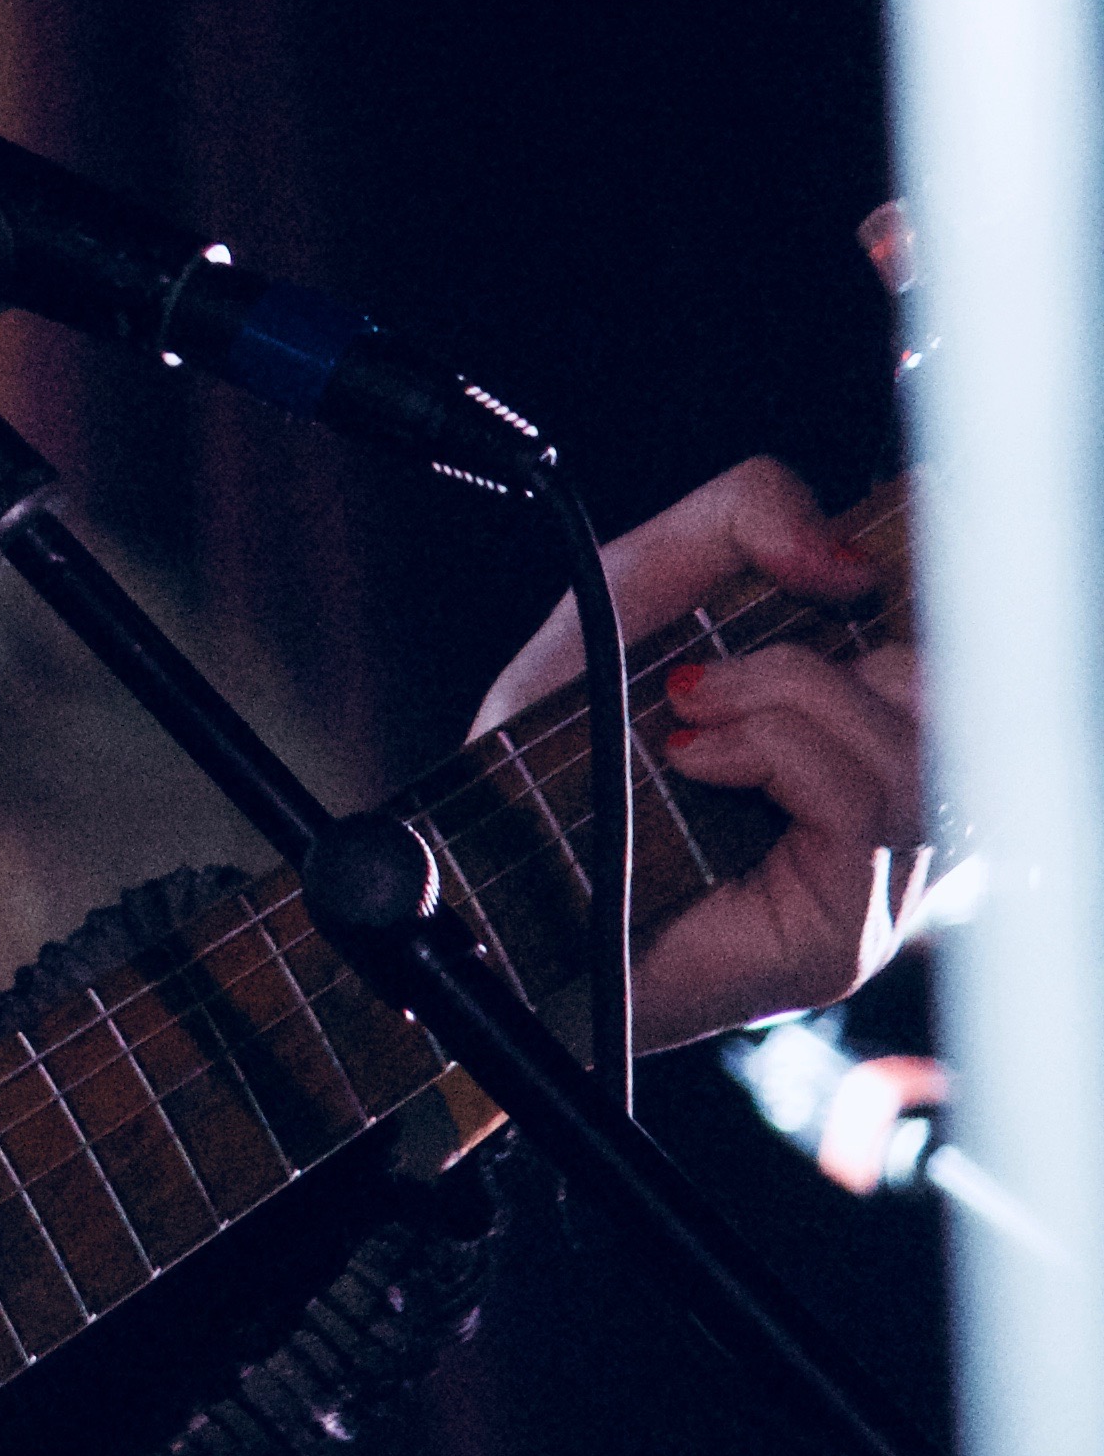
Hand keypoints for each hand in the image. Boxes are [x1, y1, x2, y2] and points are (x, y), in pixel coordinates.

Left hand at [471, 456, 924, 1048]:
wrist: (484, 861)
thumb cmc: (563, 742)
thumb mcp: (641, 589)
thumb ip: (743, 520)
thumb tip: (848, 561)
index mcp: (864, 724)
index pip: (970, 649)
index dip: (942, 580)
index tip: (871, 544)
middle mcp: (889, 807)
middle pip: (950, 694)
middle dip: (821, 658)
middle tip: (702, 676)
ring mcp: (880, 884)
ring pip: (915, 751)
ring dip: (788, 697)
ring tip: (684, 714)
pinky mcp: (844, 936)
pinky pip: (863, 809)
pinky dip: (774, 751)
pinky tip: (694, 758)